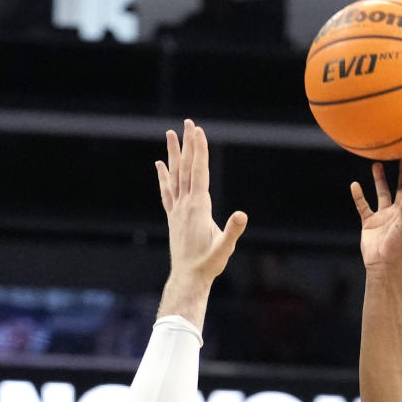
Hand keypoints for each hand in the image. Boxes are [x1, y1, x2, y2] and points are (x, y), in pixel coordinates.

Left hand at [156, 118, 246, 285]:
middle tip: (188, 123)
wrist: (188, 277)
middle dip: (188, 144)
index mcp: (198, 207)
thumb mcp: (224, 248)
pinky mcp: (173, 217)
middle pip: (186, 168)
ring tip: (170, 134)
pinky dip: (163, 176)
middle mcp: (185, 204)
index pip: (199, 172)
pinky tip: (160, 164)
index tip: (198, 131)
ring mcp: (177, 210)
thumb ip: (232, 231)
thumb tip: (242, 215)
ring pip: (174, 175)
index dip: (200, 151)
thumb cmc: (209, 264)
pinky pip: (167, 191)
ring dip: (173, 154)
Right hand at [351, 157, 401, 270]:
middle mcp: (396, 211)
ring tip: (376, 163)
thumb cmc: (397, 248)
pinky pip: (363, 206)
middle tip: (398, 151)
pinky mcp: (369, 223)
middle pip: (399, 186)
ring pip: (381, 193)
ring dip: (379, 179)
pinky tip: (355, 185)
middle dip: (399, 170)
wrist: (382, 266)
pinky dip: (359, 196)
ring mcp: (382, 216)